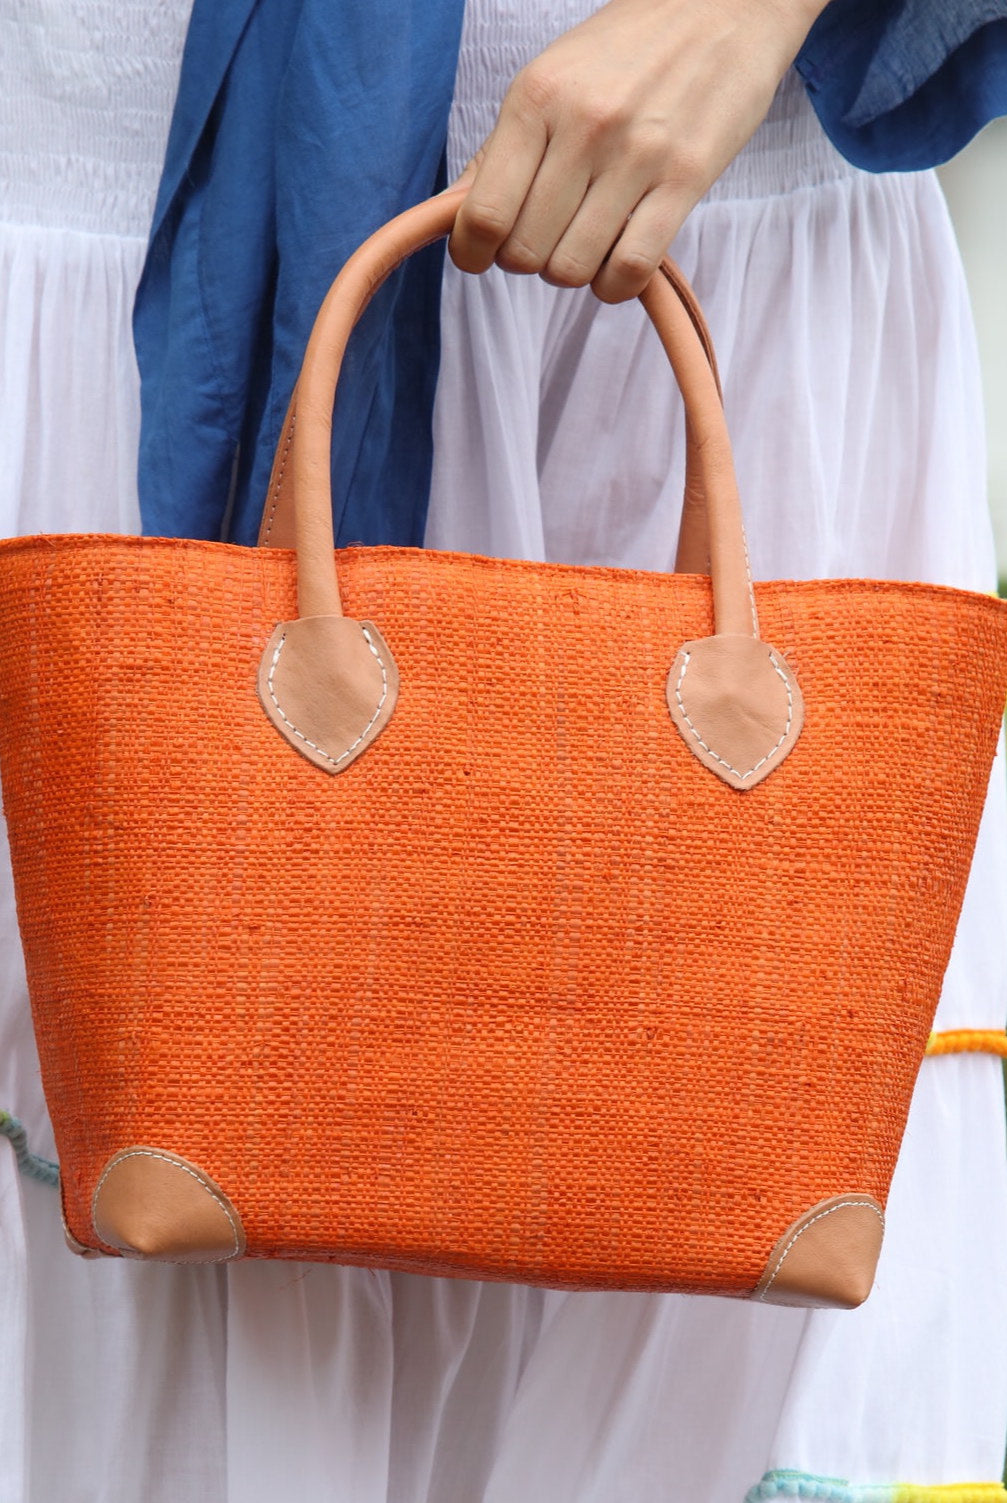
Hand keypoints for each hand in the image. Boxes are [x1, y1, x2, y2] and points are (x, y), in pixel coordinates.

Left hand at [449, 0, 827, 301]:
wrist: (721, 7)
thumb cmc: (626, 52)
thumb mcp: (548, 81)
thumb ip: (499, 152)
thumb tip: (453, 218)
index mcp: (536, 98)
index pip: (483, 214)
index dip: (473, 253)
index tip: (482, 255)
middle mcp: (583, 126)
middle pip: (525, 251)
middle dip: (526, 259)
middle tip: (545, 237)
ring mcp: (637, 154)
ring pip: (572, 268)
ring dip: (571, 271)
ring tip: (584, 242)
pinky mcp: (686, 178)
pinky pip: (630, 269)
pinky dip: (614, 286)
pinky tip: (616, 265)